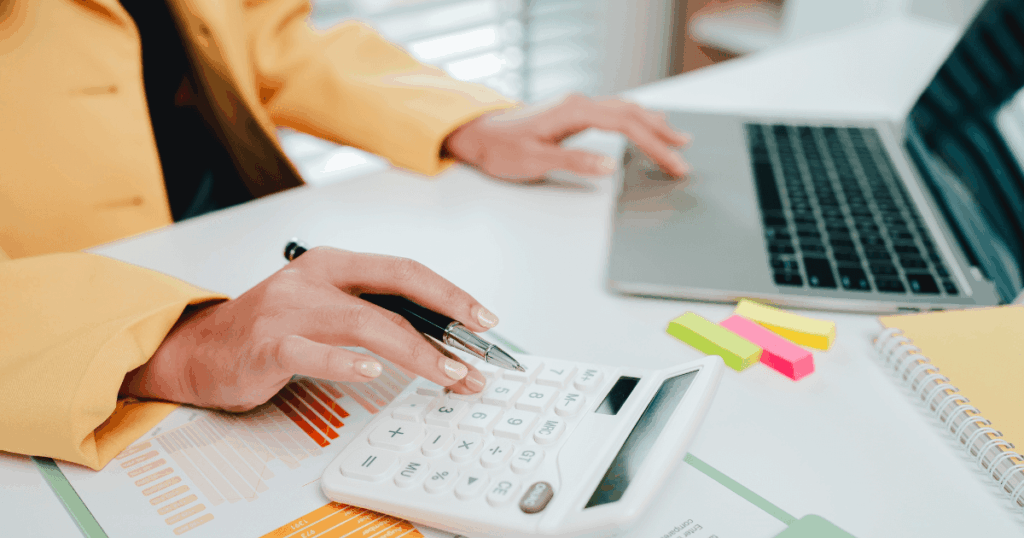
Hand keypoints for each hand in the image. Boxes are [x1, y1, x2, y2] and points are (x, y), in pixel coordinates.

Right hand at [119, 248, 495, 411]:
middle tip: (479, 349)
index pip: (405, 271)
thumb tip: (442, 338)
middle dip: (446, 318)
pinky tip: (371, 370)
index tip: (484, 319)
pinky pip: (310, 351)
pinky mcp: (266, 344)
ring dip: (415, 352)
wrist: (200, 350)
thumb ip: (375, 315)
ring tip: (448, 373)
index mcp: (335, 265)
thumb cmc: (272, 331)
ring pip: (364, 323)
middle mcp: (314, 279)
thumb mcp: (328, 309)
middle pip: (394, 291)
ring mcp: (289, 309)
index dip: (449, 293)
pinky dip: (343, 361)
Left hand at [444, 93, 690, 181]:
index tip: (673, 163)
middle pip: (632, 115)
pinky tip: (645, 124)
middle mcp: (578, 102)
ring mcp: (576, 106)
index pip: (627, 126)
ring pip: (625, 110)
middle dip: (661, 136)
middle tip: (685, 156)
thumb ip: (575, 162)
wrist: (479, 135)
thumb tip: (611, 166)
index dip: (654, 145)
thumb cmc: (502, 150)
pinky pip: (613, 112)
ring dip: (652, 124)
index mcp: (574, 111)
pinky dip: (635, 120)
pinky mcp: (573, 113)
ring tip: (678, 137)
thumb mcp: (536, 161)